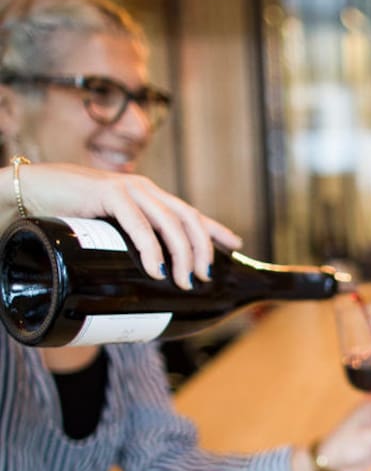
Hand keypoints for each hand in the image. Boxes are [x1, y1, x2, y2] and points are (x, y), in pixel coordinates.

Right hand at [4, 163, 241, 289]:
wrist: (32, 192)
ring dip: (181, 254)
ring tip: (184, 281)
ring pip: (169, 222)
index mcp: (148, 197)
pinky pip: (137, 222)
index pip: (189, 213)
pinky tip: (155, 268)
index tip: (237, 245)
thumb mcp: (105, 232)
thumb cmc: (68, 215)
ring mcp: (128, 189)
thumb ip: (125, 245)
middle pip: (187, 219)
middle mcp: (145, 190)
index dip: (215, 228)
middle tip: (204, 278)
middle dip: (201, 249)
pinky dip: (149, 246)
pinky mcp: (108, 193)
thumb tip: (141, 278)